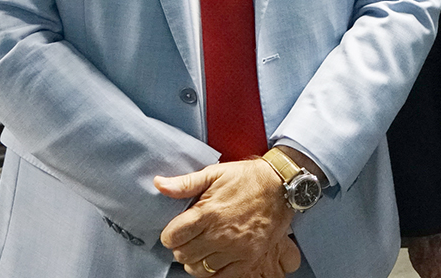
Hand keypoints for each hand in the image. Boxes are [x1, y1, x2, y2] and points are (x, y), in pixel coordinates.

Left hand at [155, 159, 300, 277]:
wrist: (281, 185)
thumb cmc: (247, 178)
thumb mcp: (215, 173)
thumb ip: (184, 183)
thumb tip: (159, 184)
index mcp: (208, 212)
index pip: (172, 237)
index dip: (171, 234)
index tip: (177, 230)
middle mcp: (220, 234)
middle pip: (183, 255)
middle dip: (182, 247)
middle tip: (191, 238)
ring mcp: (236, 249)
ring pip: (199, 269)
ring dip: (196, 261)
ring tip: (202, 249)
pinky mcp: (249, 258)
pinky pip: (221, 277)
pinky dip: (213, 272)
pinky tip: (215, 259)